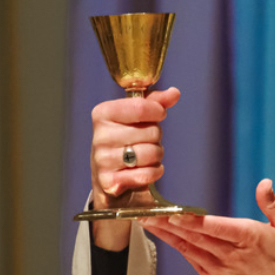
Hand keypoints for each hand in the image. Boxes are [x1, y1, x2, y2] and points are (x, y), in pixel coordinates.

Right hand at [89, 86, 178, 249]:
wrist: (108, 174)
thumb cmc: (125, 139)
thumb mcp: (136, 117)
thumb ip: (155, 102)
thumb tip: (174, 93)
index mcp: (103, 113)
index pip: (141, 107)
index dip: (158, 111)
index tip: (159, 114)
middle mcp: (100, 136)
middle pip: (151, 132)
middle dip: (156, 136)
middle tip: (147, 140)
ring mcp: (103, 160)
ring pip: (151, 153)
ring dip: (157, 155)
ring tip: (147, 154)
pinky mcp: (110, 181)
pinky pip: (146, 174)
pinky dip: (154, 172)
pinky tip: (147, 169)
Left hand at [141, 180, 274, 274]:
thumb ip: (273, 204)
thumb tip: (264, 183)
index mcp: (248, 237)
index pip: (215, 227)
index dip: (192, 220)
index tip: (173, 212)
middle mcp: (230, 253)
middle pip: (194, 236)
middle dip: (168, 223)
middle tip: (147, 212)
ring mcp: (220, 267)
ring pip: (188, 247)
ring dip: (166, 234)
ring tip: (147, 221)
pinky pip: (191, 259)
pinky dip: (176, 247)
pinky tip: (163, 235)